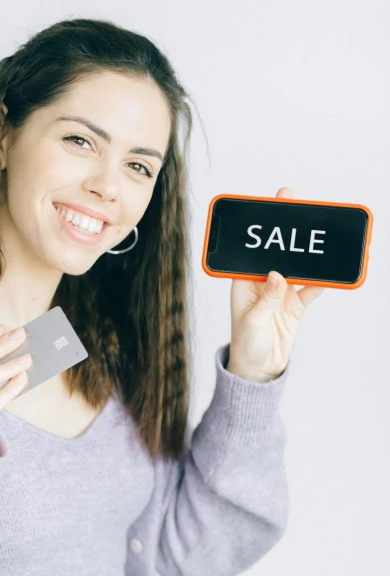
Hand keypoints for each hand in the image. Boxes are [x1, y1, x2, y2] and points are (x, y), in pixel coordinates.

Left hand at [226, 187, 324, 382]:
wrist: (259, 369)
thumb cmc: (246, 344)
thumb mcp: (253, 321)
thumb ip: (267, 299)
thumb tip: (277, 276)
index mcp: (244, 282)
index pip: (254, 250)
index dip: (263, 229)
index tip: (272, 207)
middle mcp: (263, 283)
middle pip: (278, 252)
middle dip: (288, 231)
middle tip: (298, 206)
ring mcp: (281, 293)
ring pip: (297, 267)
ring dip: (308, 254)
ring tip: (319, 236)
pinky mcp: (295, 305)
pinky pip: (311, 288)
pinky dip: (322, 280)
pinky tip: (331, 270)